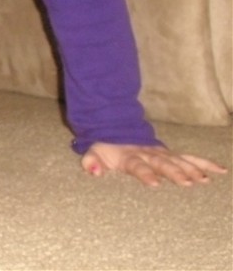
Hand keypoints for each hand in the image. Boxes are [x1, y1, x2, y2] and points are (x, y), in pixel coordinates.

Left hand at [81, 142, 226, 186]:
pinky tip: (220, 170)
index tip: (154, 183)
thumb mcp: (94, 153)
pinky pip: (190, 157)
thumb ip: (91, 162)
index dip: (145, 173)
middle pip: (163, 163)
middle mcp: (148, 154)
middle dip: (174, 171)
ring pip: (179, 160)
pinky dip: (204, 163)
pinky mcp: (171, 154)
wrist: (115, 128)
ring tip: (204, 180)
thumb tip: (93, 172)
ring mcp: (162, 153)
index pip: (138, 165)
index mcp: (129, 156)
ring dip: (191, 169)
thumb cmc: (106, 149)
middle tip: (186, 182)